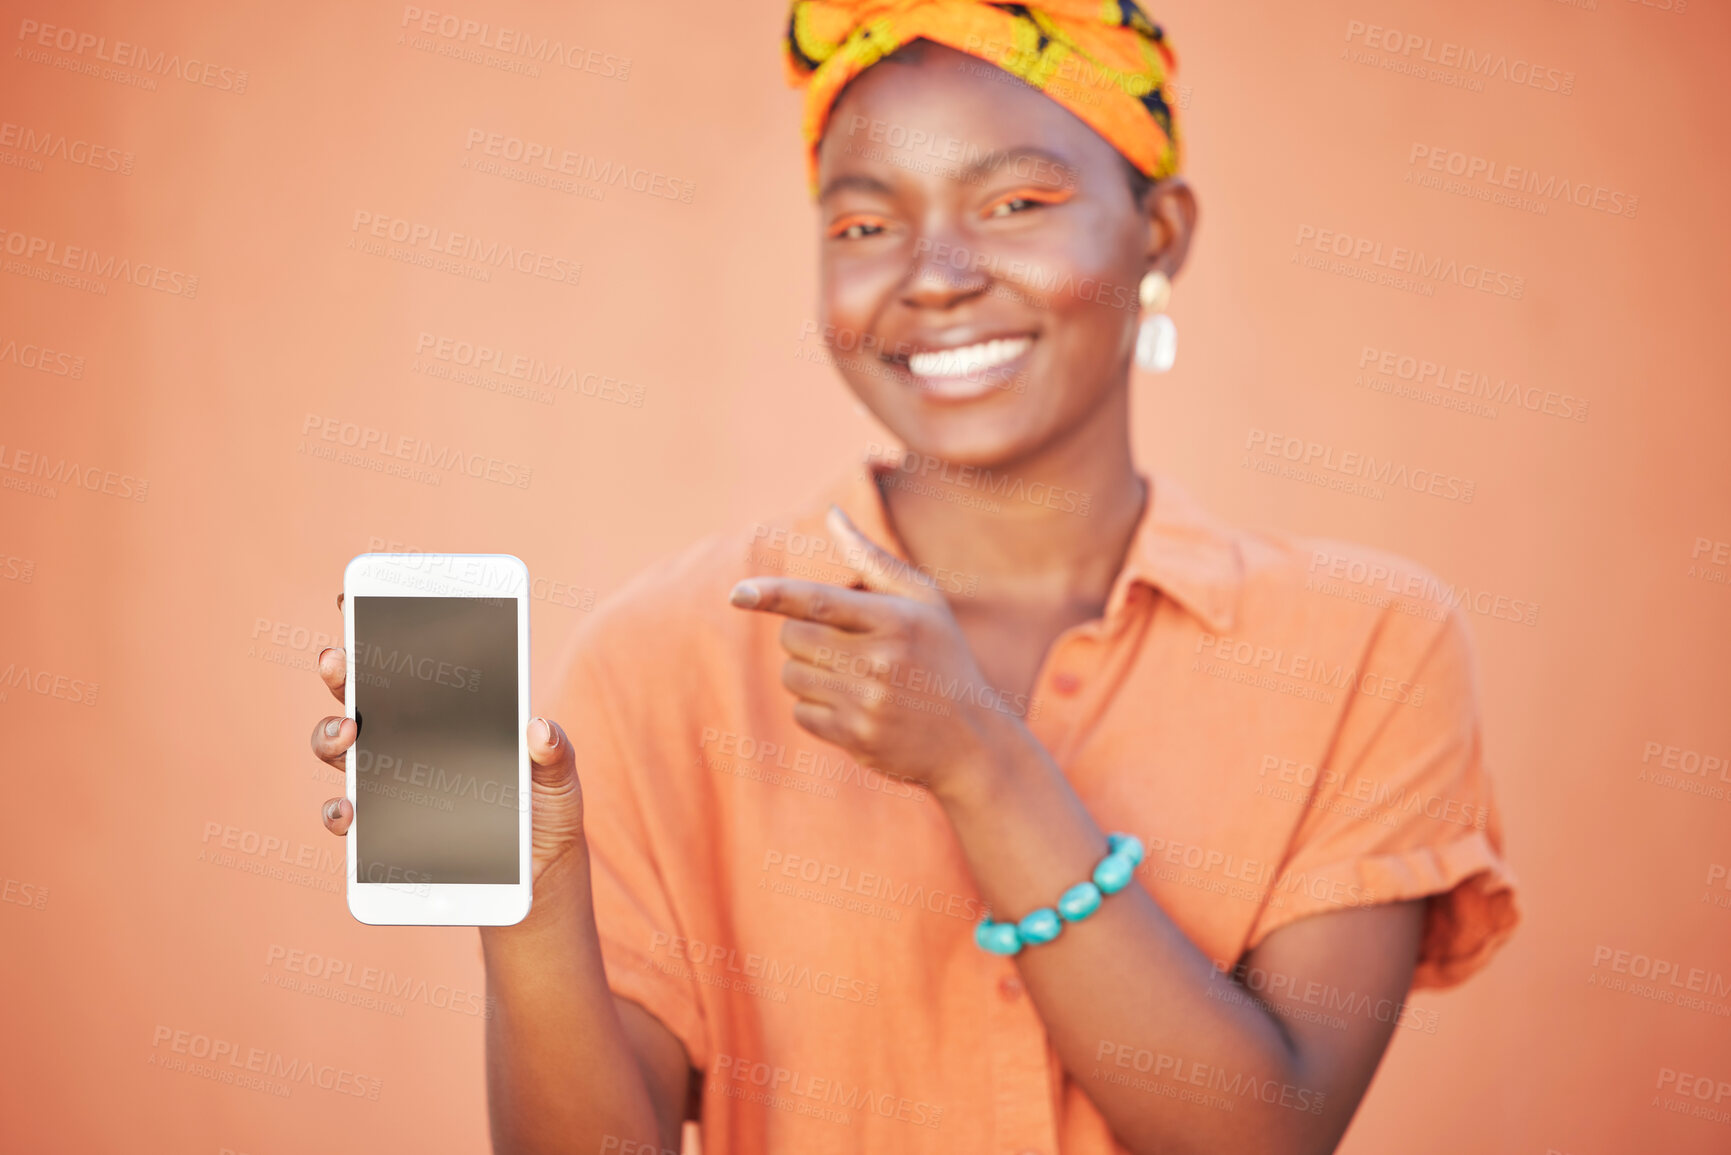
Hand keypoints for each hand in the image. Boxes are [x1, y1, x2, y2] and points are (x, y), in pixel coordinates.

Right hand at [307, 595, 584, 882]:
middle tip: (339, 660)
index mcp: (452, 713)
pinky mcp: (382, 832)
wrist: (537, 876)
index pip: (410, 662)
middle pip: (363, 696)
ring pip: (342, 749)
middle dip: (343, 673)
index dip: (377, 628)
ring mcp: (390, 783)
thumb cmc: (547, 814)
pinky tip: (349, 809)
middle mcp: (410, 740)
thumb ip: (555, 753)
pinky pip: (347, 816)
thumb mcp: (561, 778)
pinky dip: (340, 811)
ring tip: (347, 734)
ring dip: (331, 736)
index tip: (352, 596)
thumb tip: (539, 728)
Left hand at [728, 506, 1022, 794]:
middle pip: (793, 639)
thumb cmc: (942, 658)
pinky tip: (851, 706)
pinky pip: (801, 713)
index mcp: (895, 620)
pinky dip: (815, 707)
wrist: (970, 741)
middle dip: (801, 635)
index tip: (739, 593)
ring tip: (849, 676)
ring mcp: (866, 703)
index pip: (819, 603)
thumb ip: (874, 560)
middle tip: (836, 643)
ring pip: (792, 676)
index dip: (774, 595)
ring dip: (807, 671)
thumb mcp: (923, 602)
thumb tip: (832, 515)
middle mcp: (880, 661)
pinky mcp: (855, 737)